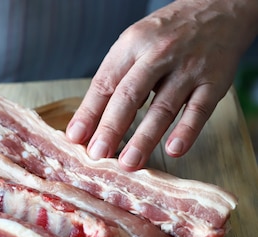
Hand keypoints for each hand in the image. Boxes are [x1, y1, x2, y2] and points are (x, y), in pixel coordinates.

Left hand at [65, 0, 257, 170]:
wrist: (218, 9)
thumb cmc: (165, 36)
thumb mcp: (133, 46)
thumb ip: (112, 82)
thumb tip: (86, 125)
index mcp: (132, 45)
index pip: (105, 83)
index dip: (89, 112)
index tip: (76, 138)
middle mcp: (159, 54)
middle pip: (130, 96)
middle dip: (111, 128)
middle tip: (97, 155)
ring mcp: (189, 68)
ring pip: (163, 108)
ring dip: (144, 138)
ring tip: (129, 163)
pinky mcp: (215, 81)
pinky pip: (199, 110)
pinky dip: (186, 132)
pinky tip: (173, 150)